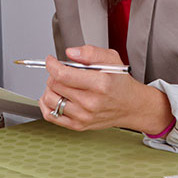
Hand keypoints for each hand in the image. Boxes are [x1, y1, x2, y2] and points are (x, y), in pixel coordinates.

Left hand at [40, 45, 171, 133]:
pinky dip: (47, 104)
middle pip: (55, 85)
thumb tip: (71, 52)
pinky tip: (56, 97)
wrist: (130, 106)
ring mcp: (83, 115)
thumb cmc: (120, 83)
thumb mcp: (111, 59)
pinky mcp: (78, 125)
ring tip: (60, 84)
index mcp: (99, 84)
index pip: (63, 74)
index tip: (51, 61)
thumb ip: (90, 52)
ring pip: (49, 99)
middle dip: (54, 74)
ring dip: (50, 88)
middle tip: (62, 72)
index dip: (52, 65)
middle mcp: (90, 102)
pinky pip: (50, 115)